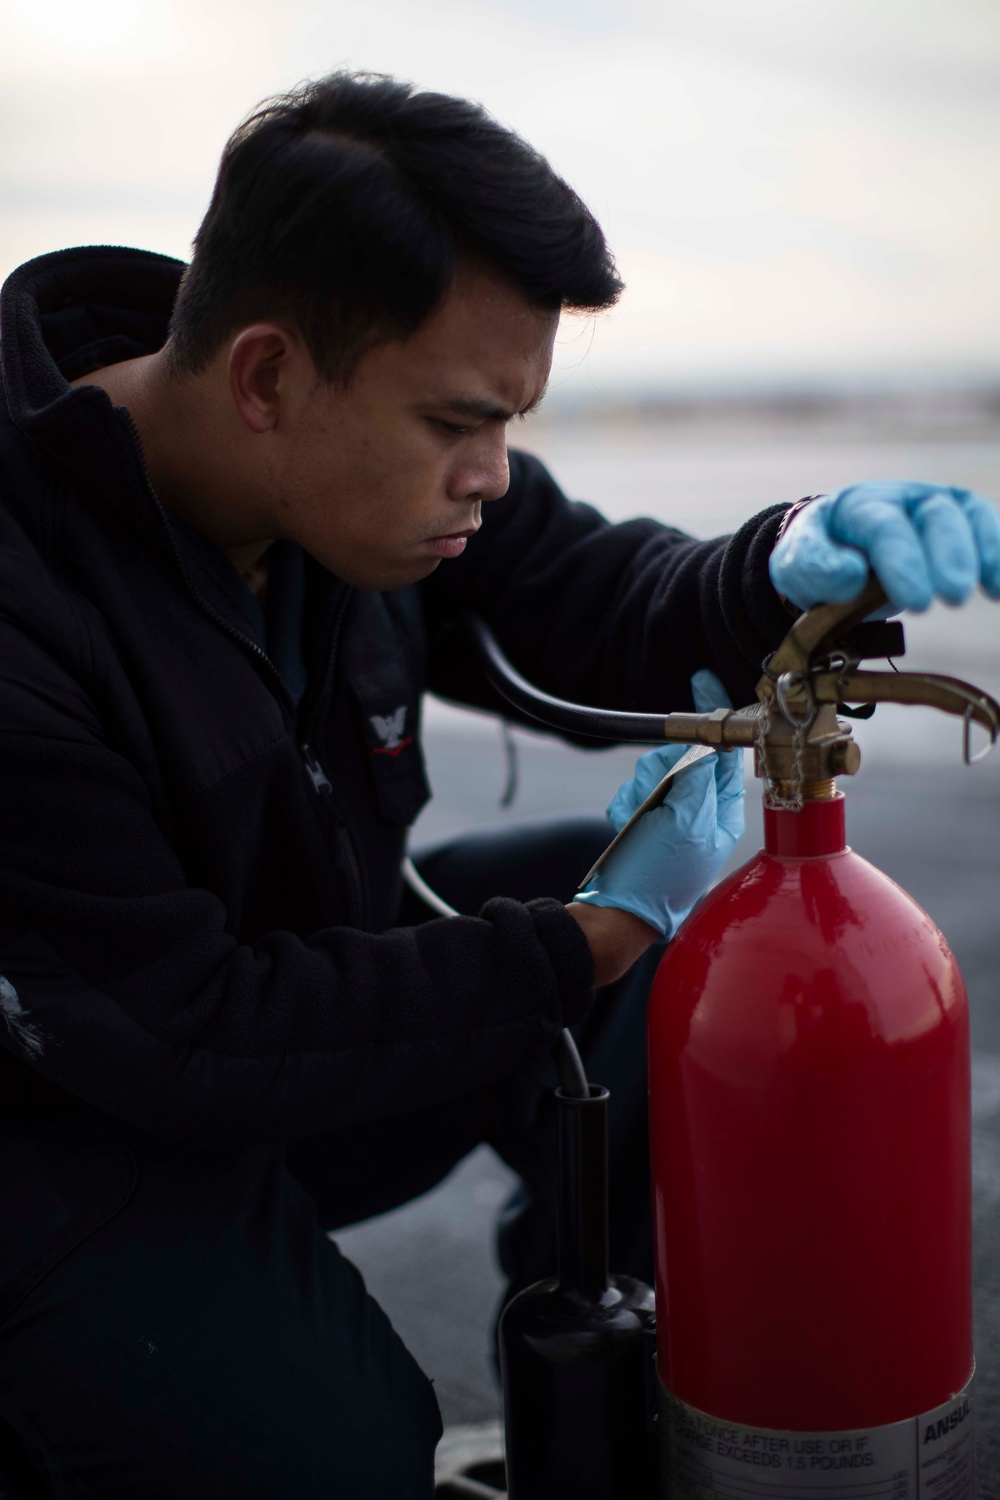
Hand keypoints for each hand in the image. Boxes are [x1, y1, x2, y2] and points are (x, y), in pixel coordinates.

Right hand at [573, 671, 743, 938]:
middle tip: (652, 795)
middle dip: (661, 770)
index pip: (726, 755)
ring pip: (653, 773)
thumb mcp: (686, 821)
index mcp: (723, 812)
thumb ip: (698, 777)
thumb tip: (706, 748)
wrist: (618, 912)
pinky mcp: (643, 823)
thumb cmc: (658, 875)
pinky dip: (625, 807)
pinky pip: (632, 793)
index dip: (715, 722)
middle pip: (682, 758)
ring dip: (640, 792)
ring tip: (636, 821)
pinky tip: (626, 828)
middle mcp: (699, 812)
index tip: (704, 684)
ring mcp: (669, 817)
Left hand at [770, 481, 999, 612]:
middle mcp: (900, 498)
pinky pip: (983, 526)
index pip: (886, 528)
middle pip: (934, 515)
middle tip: (954, 596)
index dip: (903, 562)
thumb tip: (852, 573)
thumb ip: (814, 567)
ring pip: (966, 515)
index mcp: (857, 507)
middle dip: (949, 554)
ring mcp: (930, 506)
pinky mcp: (955, 521)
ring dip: (984, 550)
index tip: (916, 601)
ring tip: (993, 589)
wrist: (831, 553)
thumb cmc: (816, 560)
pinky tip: (999, 585)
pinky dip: (996, 550)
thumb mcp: (796, 565)